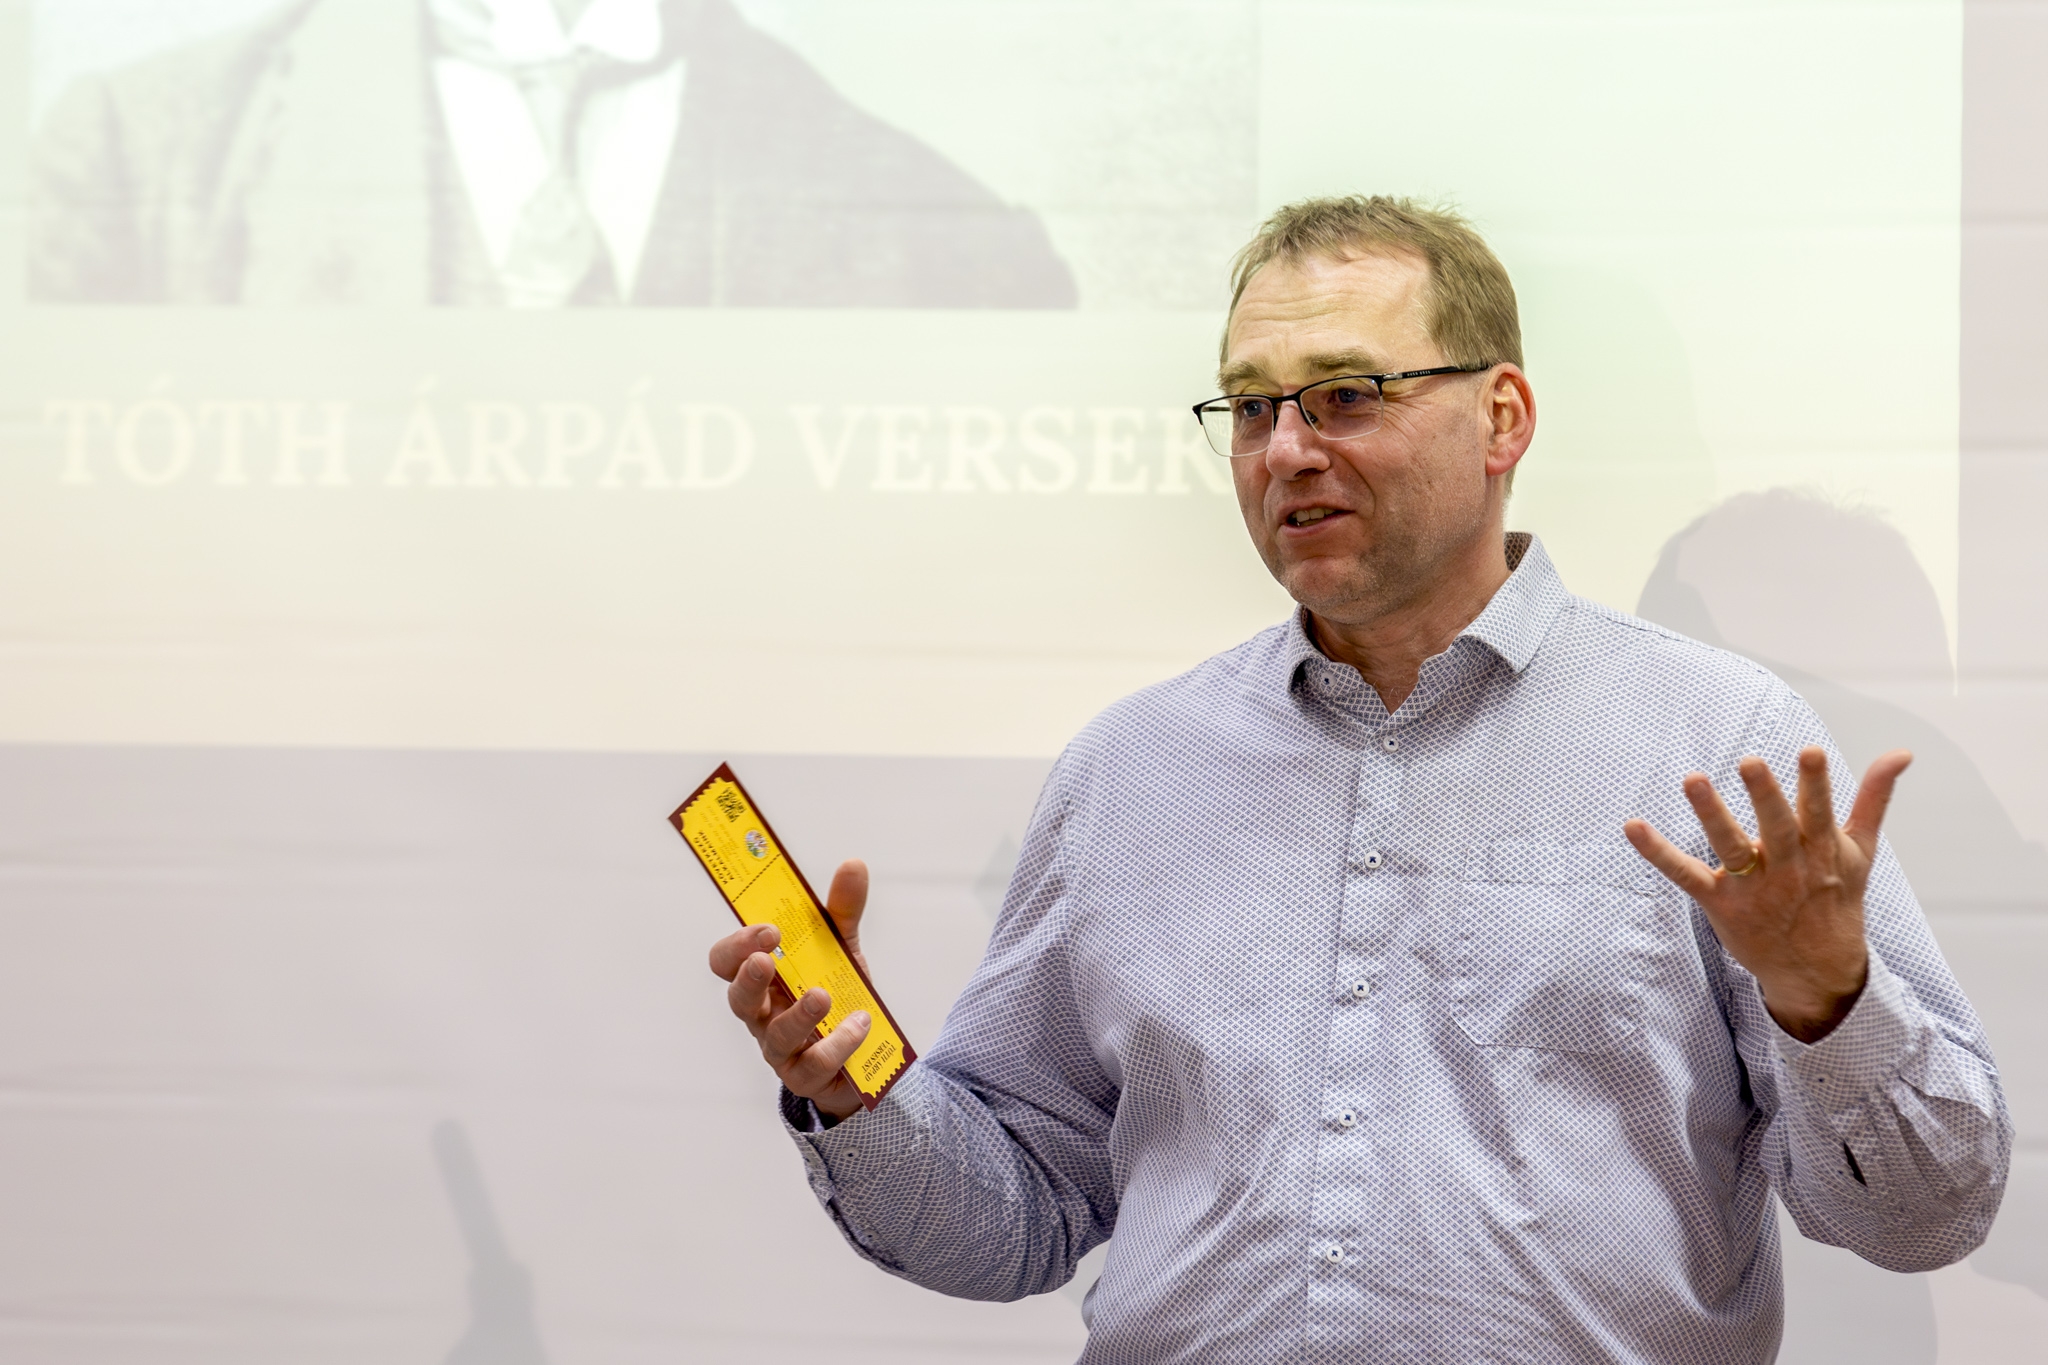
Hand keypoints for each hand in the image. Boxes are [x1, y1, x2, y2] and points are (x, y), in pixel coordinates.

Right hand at [707, 858, 874, 1120]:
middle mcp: (764, 1013)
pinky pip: (814, 1065)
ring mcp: (781, 1049)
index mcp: (764, 977)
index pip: (728, 961)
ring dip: (798, 1014)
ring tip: (822, 995)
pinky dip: (837, 1043)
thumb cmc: (838, 994)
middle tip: (767, 959)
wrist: (866, 1053)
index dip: (739, 945)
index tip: (768, 929)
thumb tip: (853, 864)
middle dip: (749, 977)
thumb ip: (843, 910)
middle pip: (738, 999)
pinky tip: (859, 1024)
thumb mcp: (842, 949)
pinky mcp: (806, 1077)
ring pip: (775, 1035)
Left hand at [1624, 747, 1911, 1042]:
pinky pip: (1686, 875)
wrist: (1819, 972)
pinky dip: (1658, 852)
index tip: (1810, 752)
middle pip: (1776, 828)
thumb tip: (1901, 752)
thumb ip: (1874, 798)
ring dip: (1711, 814)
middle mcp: (1789, 867)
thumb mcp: (1861, 850)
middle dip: (1765, 796)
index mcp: (1822, 850)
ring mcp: (1754, 886)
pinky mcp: (1721, 903)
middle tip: (1751, 762)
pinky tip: (1633, 826)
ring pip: (1731, 846)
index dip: (1816, 784)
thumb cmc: (1836, 898)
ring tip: (1693, 779)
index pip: (1819, 812)